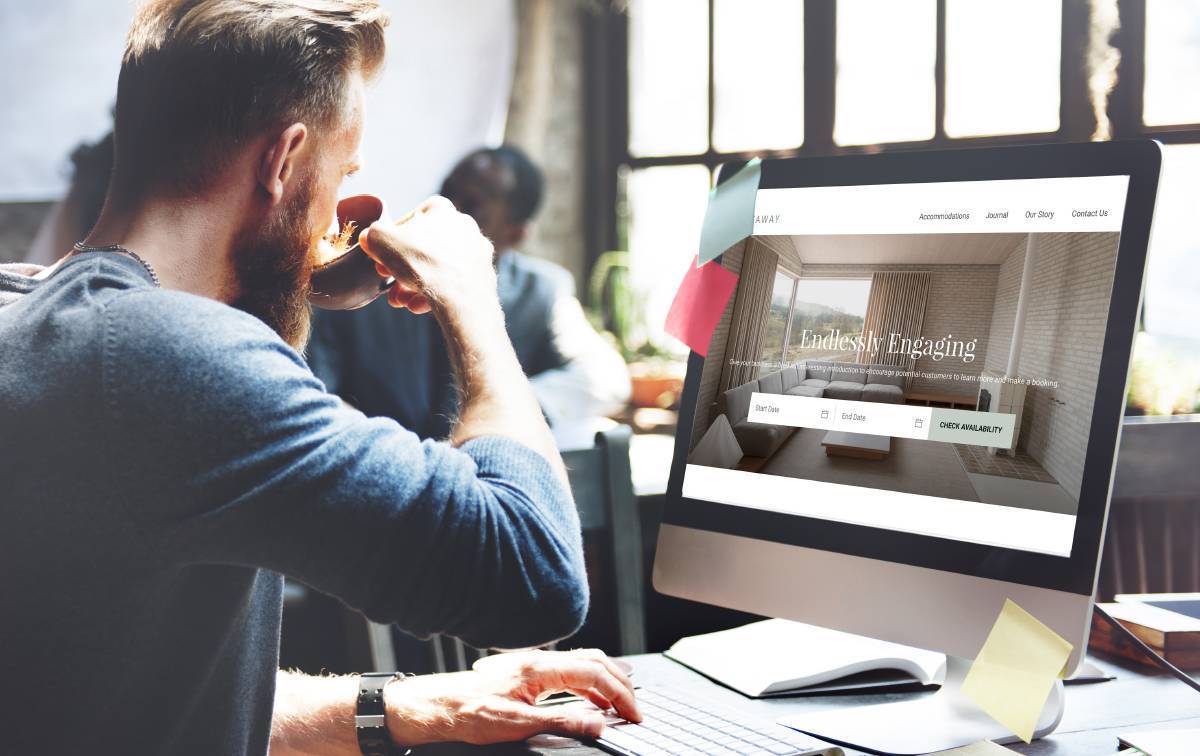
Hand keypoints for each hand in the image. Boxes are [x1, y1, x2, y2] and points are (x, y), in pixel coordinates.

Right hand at [358, 195, 496, 315]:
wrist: (461, 295)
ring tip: (400, 300)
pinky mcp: (483, 277)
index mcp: (443, 211)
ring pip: (438, 267)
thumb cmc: (422, 262)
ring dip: (415, 284)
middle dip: (402, 266)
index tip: (384, 250)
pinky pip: (453, 283)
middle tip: (387, 280)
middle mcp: (465, 227)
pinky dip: (435, 294)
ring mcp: (476, 253)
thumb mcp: (382, 241)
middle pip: (425, 247)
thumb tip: (369, 237)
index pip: (415, 215)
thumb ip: (372, 234)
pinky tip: (418, 307)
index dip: (395, 233)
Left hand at [384, 649, 640, 746]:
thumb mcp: (517, 726)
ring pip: (582, 663)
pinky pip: (568, 671)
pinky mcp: (527, 673)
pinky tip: (591, 699)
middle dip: (620, 683)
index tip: (633, 714)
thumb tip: (597, 724)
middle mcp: (538, 660)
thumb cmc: (468, 713)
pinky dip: (588, 683)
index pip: (594, 673)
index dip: (620, 694)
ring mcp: (533, 664)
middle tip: (635, 709)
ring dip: (606, 681)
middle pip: (593, 661)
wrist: (437, 707)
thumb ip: (561, 722)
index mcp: (539, 668)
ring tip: (621, 703)